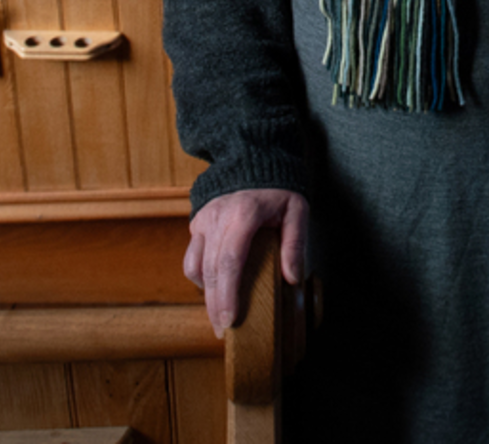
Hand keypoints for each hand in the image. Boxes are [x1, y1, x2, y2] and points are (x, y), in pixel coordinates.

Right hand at [183, 187, 309, 337]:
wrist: (252, 157)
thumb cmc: (278, 187)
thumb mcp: (296, 209)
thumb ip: (295, 242)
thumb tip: (292, 279)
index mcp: (244, 214)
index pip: (230, 260)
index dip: (228, 294)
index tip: (231, 320)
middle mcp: (218, 218)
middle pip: (210, 270)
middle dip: (215, 305)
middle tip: (223, 331)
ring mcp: (204, 220)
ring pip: (195, 265)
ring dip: (205, 295)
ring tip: (218, 317)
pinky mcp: (197, 223)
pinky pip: (192, 256)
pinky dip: (199, 277)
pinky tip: (212, 290)